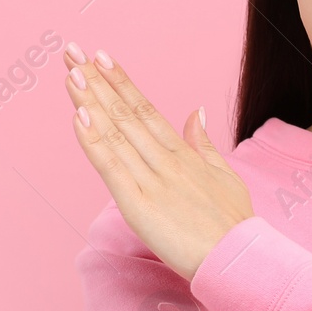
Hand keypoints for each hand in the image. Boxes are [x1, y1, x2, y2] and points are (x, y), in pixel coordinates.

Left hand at [64, 44, 254, 281]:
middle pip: (126, 114)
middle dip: (98, 82)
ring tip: (72, 74)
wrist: (239, 258)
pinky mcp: (139, 205)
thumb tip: (196, 111)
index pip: (146, 109)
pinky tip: (79, 118)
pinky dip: (95, 142)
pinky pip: (112, 168)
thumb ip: (203, 143)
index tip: (102, 57)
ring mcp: (152, 181)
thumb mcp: (224, 175)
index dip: (122, 82)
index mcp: (183, 154)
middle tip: (73, 52)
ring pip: (117, 134)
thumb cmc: (233, 224)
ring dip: (91, 103)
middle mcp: (166, 160)